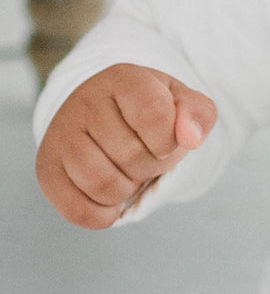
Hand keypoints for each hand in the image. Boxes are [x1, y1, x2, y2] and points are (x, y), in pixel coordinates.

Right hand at [36, 63, 216, 228]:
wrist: (108, 114)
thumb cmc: (152, 111)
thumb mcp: (182, 103)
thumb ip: (198, 114)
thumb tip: (190, 138)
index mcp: (124, 79)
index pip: (153, 115)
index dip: (168, 140)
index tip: (166, 140)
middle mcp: (85, 102)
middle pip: (131, 155)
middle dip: (151, 165)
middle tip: (145, 154)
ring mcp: (60, 136)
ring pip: (102, 184)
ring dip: (127, 190)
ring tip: (127, 172)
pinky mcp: (47, 169)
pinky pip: (78, 210)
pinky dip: (104, 214)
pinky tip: (111, 196)